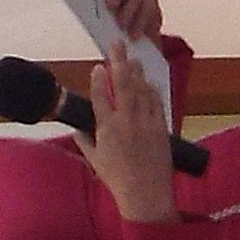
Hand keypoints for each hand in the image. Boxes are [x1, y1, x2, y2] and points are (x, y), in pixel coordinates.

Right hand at [85, 47, 180, 221]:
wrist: (146, 194)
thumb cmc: (117, 180)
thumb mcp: (95, 160)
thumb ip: (85, 140)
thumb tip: (77, 128)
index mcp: (107, 128)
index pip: (101, 96)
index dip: (99, 79)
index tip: (98, 66)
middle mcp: (127, 121)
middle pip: (123, 84)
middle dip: (119, 61)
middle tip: (117, 44)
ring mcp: (146, 122)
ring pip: (141, 89)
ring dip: (136, 72)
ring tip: (132, 57)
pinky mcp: (161, 127)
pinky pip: (156, 102)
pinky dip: (151, 90)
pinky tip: (147, 82)